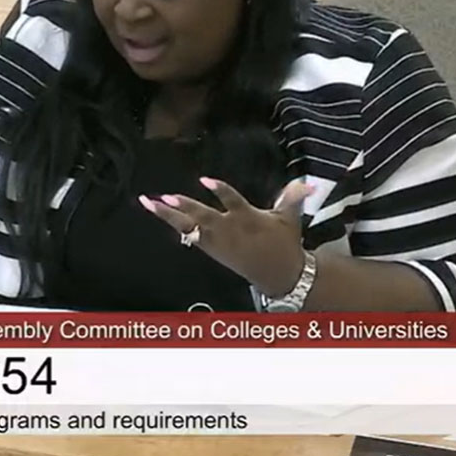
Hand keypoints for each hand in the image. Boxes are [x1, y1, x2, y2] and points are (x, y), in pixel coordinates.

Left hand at [141, 177, 313, 296]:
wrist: (280, 275)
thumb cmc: (284, 243)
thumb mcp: (289, 218)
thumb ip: (293, 197)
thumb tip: (306, 182)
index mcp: (248, 219)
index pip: (233, 201)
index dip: (220, 191)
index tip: (205, 180)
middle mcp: (229, 230)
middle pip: (202, 217)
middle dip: (184, 207)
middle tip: (166, 197)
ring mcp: (218, 242)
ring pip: (188, 227)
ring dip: (168, 215)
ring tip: (150, 202)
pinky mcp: (212, 250)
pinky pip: (189, 236)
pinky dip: (175, 225)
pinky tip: (160, 213)